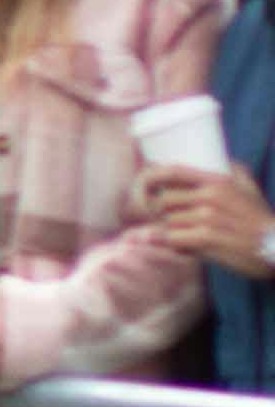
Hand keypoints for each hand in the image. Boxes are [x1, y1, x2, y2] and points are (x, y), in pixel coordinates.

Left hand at [140, 158, 274, 265]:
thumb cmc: (261, 220)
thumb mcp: (251, 190)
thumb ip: (237, 171)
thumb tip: (225, 159)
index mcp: (219, 181)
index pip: (172, 171)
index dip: (150, 178)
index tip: (145, 188)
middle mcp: (211, 196)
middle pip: (163, 200)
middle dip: (160, 213)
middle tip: (169, 222)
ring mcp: (208, 217)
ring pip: (167, 222)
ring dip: (170, 232)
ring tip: (184, 236)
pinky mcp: (207, 238)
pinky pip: (173, 239)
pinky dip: (174, 245)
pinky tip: (185, 247)